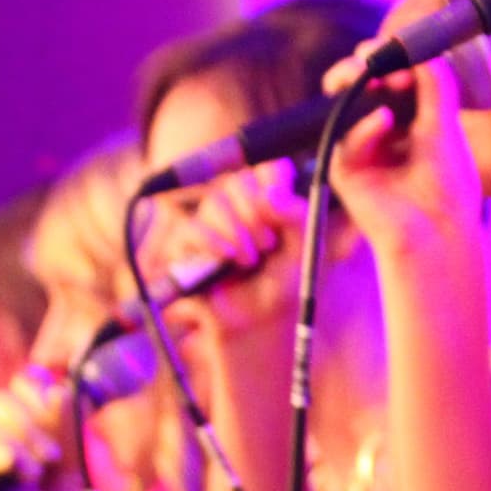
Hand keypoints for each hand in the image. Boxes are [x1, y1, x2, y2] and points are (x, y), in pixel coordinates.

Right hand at [169, 161, 310, 347]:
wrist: (259, 321)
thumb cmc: (283, 283)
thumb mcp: (303, 249)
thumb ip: (295, 218)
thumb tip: (270, 194)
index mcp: (269, 198)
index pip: (268, 169)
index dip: (274, 180)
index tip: (282, 204)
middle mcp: (238, 203)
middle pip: (238, 180)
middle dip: (255, 213)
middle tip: (268, 244)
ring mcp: (210, 221)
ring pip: (215, 202)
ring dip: (237, 232)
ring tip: (250, 261)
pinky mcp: (187, 245)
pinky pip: (192, 228)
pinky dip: (212, 242)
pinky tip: (228, 258)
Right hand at [320, 47, 485, 257]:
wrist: (439, 232)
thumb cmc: (447, 187)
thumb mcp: (445, 127)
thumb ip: (435, 88)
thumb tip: (422, 51)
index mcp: (407, 118)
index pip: (390, 77)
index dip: (393, 60)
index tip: (404, 50)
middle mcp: (380, 131)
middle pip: (359, 85)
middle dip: (363, 64)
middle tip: (373, 55)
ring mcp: (361, 149)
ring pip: (344, 105)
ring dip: (356, 84)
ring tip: (370, 74)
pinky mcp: (346, 171)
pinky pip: (347, 140)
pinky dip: (365, 128)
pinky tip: (384, 121)